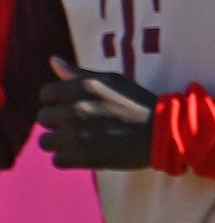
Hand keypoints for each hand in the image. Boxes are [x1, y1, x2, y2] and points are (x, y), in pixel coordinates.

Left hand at [37, 56, 156, 170]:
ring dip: (61, 143)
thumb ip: (79, 74)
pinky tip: (87, 154)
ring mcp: (76, 134)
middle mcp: (74, 108)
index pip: (45, 94)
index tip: (73, 109)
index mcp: (80, 86)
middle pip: (44, 118)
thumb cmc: (138, 104)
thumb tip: (53, 61)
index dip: (58, 103)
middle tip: (82, 127)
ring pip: (46, 142)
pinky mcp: (82, 157)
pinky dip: (70, 160)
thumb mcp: (112, 80)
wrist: (162, 132)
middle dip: (59, 123)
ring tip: (82, 142)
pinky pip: (57, 160)